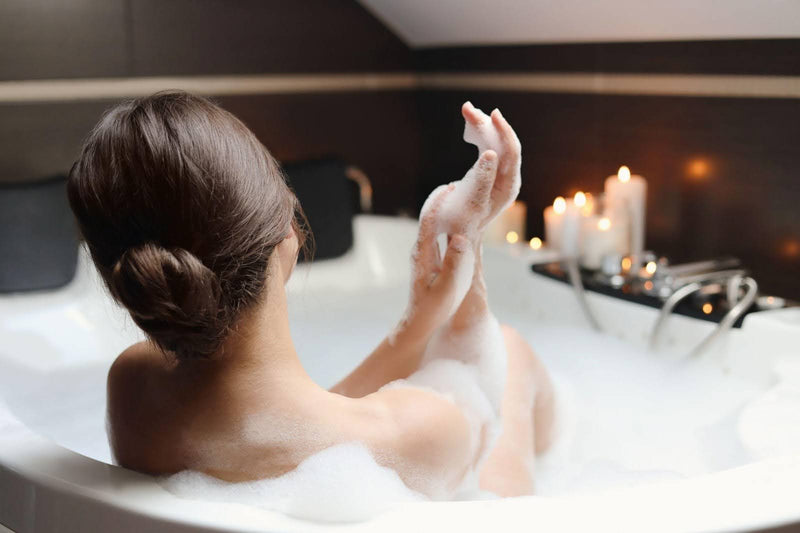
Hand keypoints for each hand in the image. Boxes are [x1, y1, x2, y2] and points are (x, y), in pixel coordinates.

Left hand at [400, 185, 474, 340]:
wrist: (419, 322)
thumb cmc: (432, 309)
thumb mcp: (446, 289)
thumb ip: (453, 264)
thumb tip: (461, 238)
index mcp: (423, 253)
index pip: (430, 219)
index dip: (441, 200)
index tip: (452, 184)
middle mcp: (422, 248)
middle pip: (431, 214)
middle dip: (444, 196)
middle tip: (461, 179)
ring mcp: (425, 251)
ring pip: (435, 221)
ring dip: (447, 205)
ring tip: (463, 189)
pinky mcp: (431, 256)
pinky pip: (439, 231)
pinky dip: (450, 218)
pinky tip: (461, 214)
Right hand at [462, 102, 521, 223]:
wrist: (457, 234)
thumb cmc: (461, 223)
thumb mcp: (470, 202)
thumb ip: (481, 178)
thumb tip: (491, 153)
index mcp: (507, 187)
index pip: (512, 153)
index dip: (504, 131)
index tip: (492, 114)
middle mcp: (507, 179)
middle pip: (504, 144)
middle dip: (488, 124)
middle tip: (467, 108)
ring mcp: (499, 175)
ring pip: (495, 142)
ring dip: (481, 126)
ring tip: (466, 110)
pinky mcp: (489, 172)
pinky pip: (488, 147)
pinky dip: (477, 135)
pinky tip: (468, 126)